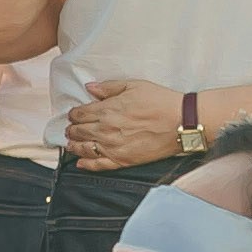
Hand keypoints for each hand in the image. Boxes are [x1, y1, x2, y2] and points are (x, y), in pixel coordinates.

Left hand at [63, 76, 185, 168]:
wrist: (181, 122)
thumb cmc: (160, 101)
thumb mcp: (134, 85)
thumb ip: (109, 87)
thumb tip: (90, 88)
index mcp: (107, 110)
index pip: (80, 114)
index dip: (74, 114)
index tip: (73, 115)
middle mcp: (106, 130)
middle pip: (79, 131)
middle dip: (72, 129)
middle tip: (70, 129)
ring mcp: (113, 147)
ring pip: (84, 149)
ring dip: (74, 146)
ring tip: (71, 144)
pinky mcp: (123, 161)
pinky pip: (99, 165)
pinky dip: (86, 165)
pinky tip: (80, 163)